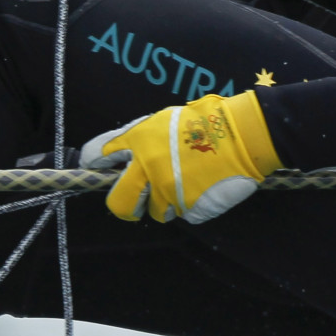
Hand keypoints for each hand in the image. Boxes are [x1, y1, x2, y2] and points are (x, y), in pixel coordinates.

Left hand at [81, 91, 281, 223]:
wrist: (241, 135)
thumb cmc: (202, 122)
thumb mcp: (162, 121)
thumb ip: (137, 140)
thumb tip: (115, 158)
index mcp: (137, 141)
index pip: (97, 156)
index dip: (94, 164)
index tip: (96, 169)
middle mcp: (147, 169)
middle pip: (118, 203)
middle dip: (125, 205)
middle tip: (136, 201)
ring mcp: (167, 192)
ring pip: (155, 213)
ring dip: (166, 203)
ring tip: (185, 184)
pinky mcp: (189, 208)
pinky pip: (183, 214)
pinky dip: (191, 205)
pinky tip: (202, 187)